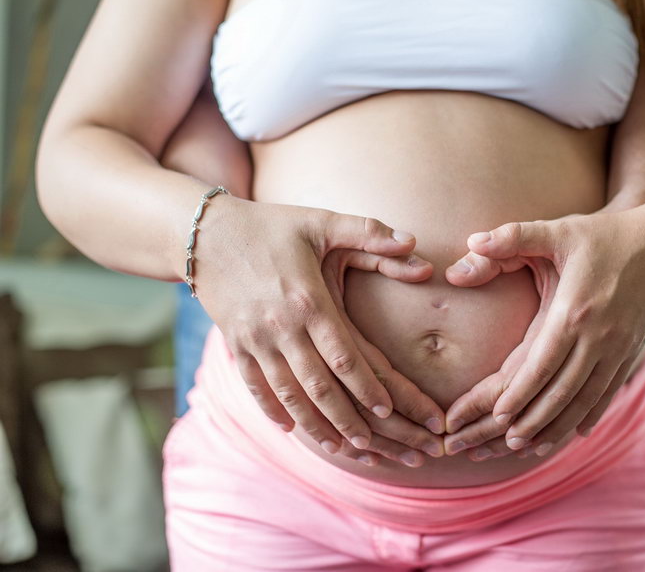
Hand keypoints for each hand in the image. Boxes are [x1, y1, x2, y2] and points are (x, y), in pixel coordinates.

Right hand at [193, 196, 444, 453]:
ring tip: (341, 448)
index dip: (366, 386)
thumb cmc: (271, 225)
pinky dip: (274, 412)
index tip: (388, 409)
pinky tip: (291, 430)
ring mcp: (254, 340)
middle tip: (373, 445)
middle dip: (347, 419)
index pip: (343, 356)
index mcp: (308, 301)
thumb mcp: (321, 221)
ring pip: (288, 395)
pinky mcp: (235, 345)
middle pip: (318, 387)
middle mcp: (280, 327)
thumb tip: (415, 242)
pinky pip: (255, 388)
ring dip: (315, 425)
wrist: (203, 233)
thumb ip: (369, 232)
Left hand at [443, 209, 644, 455]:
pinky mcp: (633, 350)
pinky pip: (609, 391)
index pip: (543, 363)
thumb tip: (472, 239)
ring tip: (533, 447)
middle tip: (508, 443)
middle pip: (563, 390)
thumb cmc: (609, 235)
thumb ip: (515, 235)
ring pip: (587, 399)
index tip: (498, 416)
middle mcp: (599, 335)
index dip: (520, 393)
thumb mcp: (561, 230)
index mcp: (575, 310)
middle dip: (534, 420)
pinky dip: (591, 415)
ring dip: (559, 426)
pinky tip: (577, 433)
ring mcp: (620, 346)